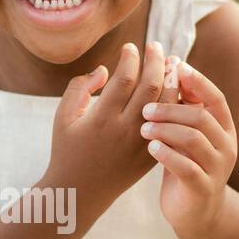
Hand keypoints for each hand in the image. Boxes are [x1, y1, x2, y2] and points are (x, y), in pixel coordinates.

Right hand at [45, 39, 169, 215]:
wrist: (79, 192)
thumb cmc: (66, 150)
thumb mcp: (62, 117)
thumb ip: (79, 87)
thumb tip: (104, 70)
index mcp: (101, 119)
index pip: (125, 78)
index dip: (130, 58)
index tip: (130, 47)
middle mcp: (124, 131)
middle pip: (150, 87)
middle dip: (156, 62)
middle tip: (155, 46)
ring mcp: (140, 144)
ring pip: (166, 106)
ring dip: (171, 80)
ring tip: (170, 62)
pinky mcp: (150, 155)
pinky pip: (170, 125)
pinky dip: (175, 105)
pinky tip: (174, 89)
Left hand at [139, 60, 237, 235]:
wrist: (195, 212)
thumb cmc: (186, 165)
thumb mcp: (186, 135)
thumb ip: (184, 108)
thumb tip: (172, 67)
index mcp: (224, 129)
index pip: (216, 98)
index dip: (197, 81)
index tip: (175, 67)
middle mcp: (226, 146)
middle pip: (201, 117)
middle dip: (171, 108)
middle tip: (145, 109)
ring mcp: (217, 169)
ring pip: (193, 140)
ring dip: (165, 130)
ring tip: (143, 128)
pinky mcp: (202, 189)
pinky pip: (186, 167)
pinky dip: (166, 154)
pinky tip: (150, 148)